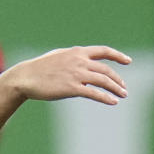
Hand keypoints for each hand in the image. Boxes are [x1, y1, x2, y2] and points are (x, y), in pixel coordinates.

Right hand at [3, 46, 130, 105]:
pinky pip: (94, 93)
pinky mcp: (72, 88)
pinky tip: (113, 102)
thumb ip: (73, 58)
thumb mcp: (58, 57)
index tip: (128, 61)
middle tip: (124, 89)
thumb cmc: (39, 68)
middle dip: (117, 80)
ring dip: (116, 89)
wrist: (25, 77)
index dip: (118, 56)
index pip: (104, 51)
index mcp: (77, 52)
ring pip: (103, 81)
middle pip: (106, 70)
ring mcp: (77, 74)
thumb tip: (82, 64)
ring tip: (122, 96)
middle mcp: (80, 61)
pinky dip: (105, 98)